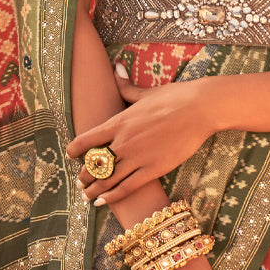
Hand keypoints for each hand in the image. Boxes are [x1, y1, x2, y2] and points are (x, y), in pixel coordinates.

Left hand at [66, 67, 214, 205]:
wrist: (198, 109)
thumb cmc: (174, 97)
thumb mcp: (145, 92)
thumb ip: (126, 87)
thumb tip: (116, 68)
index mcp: (119, 122)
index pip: (86, 139)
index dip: (75, 149)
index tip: (71, 155)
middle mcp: (123, 142)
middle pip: (94, 164)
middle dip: (84, 175)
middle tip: (80, 182)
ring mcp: (137, 157)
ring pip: (107, 180)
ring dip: (93, 190)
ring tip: (87, 195)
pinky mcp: (153, 170)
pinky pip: (126, 188)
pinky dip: (111, 197)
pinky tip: (102, 202)